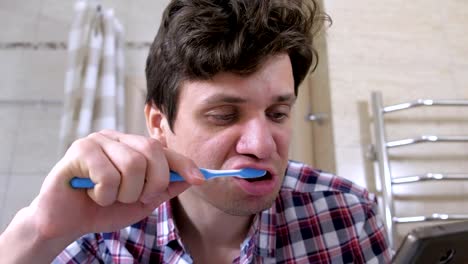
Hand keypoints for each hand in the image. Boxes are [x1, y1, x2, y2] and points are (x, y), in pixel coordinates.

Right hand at [28, 130, 203, 240]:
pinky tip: (93, 195)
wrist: (66, 222)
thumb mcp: (141, 202)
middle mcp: (116, 139)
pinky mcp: (79, 150)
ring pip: (133, 165)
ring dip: (125, 193)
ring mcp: (97, 141)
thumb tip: (192, 178)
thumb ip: (164, 189)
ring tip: (110, 198)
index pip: (164, 150)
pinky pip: (108, 175)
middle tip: (137, 197)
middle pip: (152, 151)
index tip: (200, 179)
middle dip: (153, 182)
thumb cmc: (102, 209)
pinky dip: (104, 195)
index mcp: (132, 148)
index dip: (183, 164)